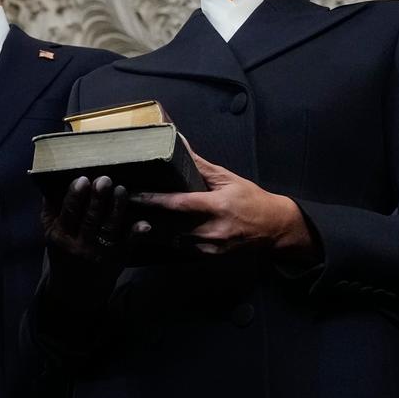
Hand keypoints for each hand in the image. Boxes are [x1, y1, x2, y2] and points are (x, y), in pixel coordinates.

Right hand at [43, 174, 149, 264]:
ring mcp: (101, 252)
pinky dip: (136, 233)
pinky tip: (144, 223)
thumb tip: (49, 184)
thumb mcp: (50, 235)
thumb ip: (50, 211)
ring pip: (110, 227)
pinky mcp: (118, 258)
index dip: (75, 196)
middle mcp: (81, 245)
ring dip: (117, 208)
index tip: (83, 179)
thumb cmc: (63, 254)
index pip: (68, 213)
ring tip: (121, 189)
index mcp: (61, 236)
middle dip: (98, 198)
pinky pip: (128, 244)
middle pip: (90, 218)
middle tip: (105, 179)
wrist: (76, 292)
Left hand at [134, 149, 314, 257]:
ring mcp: (210, 246)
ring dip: (154, 229)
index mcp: (217, 206)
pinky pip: (182, 247)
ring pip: (172, 239)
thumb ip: (201, 165)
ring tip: (133, 217)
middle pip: (170, 225)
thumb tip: (179, 141)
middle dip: (147, 216)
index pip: (179, 203)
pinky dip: (168, 238)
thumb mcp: (228, 178)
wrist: (274, 228)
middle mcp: (212, 229)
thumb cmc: (250, 198)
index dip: (154, 199)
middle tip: (124, 206)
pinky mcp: (209, 256)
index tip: (133, 194)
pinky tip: (154, 230)